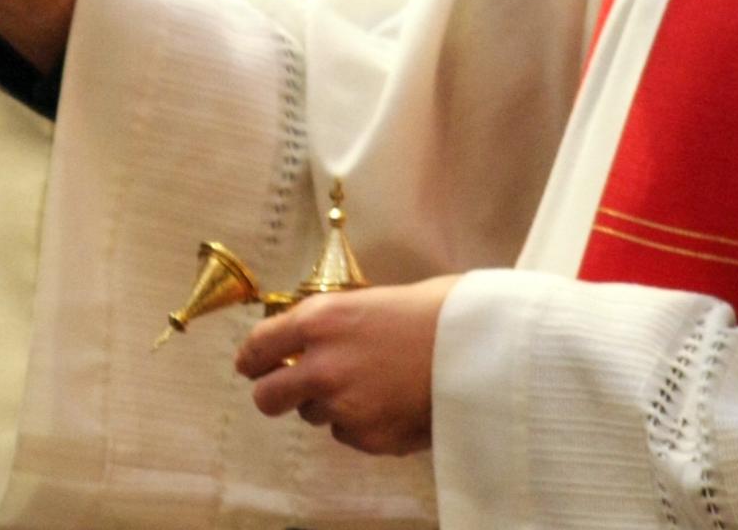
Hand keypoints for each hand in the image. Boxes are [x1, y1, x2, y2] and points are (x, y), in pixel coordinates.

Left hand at [235, 275, 459, 455]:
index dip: (252, 359)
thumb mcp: (373, 299)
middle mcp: (322, 365)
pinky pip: (349, 435)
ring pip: (312, 416)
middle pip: (266, 396)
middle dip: (273, 394)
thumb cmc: (438, 312)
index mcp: (320, 320)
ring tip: (369, 385)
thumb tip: (313, 337)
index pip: (259, 346)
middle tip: (288, 390)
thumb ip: (335, 323)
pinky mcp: (369, 437)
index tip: (252, 365)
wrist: (486, 348)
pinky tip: (392, 402)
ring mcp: (344, 406)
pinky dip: (363, 424)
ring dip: (328, 405)